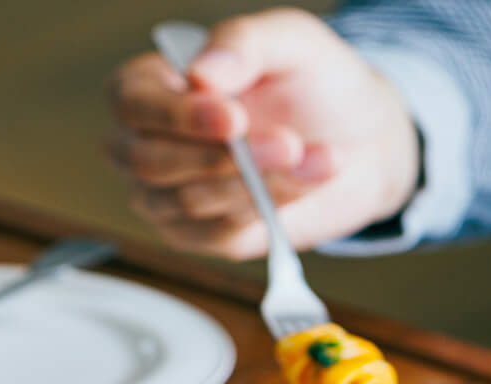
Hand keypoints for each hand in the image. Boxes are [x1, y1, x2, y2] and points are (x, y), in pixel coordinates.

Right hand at [107, 8, 419, 258]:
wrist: (357, 138)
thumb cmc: (310, 81)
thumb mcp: (288, 41)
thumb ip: (243, 43)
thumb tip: (202, 74)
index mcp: (147, 87)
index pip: (133, 104)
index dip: (177, 115)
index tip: (235, 118)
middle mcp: (142, 145)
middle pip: (149, 162)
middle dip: (221, 158)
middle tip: (289, 144)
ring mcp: (164, 197)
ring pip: (189, 200)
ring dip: (260, 180)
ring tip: (321, 157)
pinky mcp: (198, 235)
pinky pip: (221, 231)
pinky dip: (272, 204)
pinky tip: (310, 179)